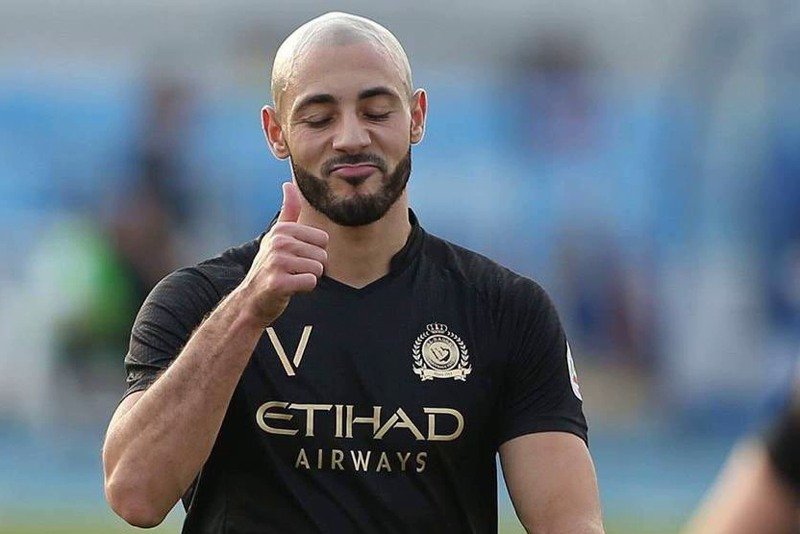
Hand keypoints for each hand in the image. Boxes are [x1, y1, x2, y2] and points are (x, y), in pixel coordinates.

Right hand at [239, 182, 327, 324]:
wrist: (252, 298)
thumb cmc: (269, 266)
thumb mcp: (276, 235)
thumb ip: (288, 211)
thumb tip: (288, 183)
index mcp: (281, 230)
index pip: (323, 239)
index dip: (314, 252)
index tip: (296, 257)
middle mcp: (278, 242)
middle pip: (323, 255)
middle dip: (312, 267)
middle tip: (293, 271)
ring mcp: (277, 262)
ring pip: (319, 269)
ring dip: (308, 278)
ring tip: (291, 278)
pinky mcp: (279, 282)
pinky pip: (311, 282)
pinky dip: (305, 288)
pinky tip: (290, 288)